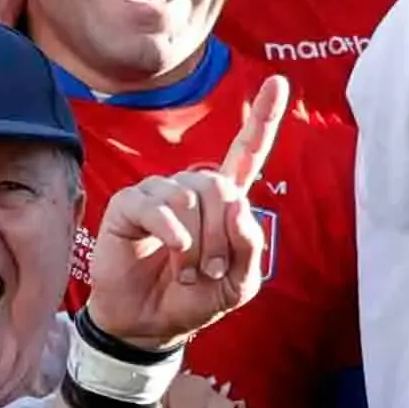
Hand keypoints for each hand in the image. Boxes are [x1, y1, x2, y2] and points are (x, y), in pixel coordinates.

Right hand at [83, 76, 285, 347]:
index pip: (247, 152)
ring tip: (188, 271)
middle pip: (220, 184)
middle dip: (222, 235)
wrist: (151, 325)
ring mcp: (160, 193)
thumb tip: (239, 205)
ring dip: (197, 243)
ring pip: (190, 197)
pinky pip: (157, 205)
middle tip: (212, 270)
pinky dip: (171, 231)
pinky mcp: (130, 205)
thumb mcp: (239, 284)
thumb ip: (249, 247)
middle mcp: (193, 189)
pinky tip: (173, 250)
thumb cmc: (195, 299)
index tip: (278, 82)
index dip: (263, 119)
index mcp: (224, 202)